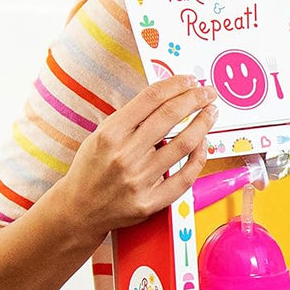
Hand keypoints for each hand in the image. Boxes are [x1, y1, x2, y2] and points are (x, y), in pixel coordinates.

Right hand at [59, 76, 217, 241]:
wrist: (79, 209)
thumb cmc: (92, 168)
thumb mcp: (101, 135)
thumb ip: (132, 119)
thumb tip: (168, 96)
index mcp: (110, 134)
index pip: (150, 99)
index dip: (175, 85)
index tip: (190, 80)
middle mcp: (124, 155)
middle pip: (170, 116)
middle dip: (195, 99)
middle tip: (208, 92)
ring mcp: (139, 180)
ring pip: (183, 145)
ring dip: (203, 124)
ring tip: (211, 113)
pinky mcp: (150, 202)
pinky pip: (185, 177)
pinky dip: (199, 157)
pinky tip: (204, 144)